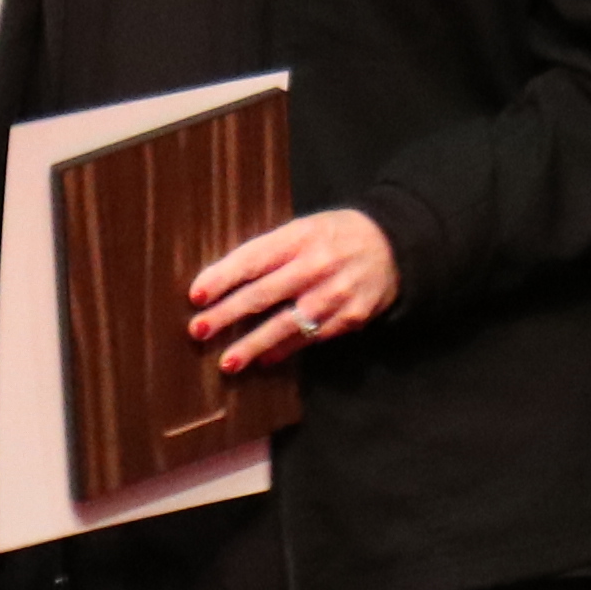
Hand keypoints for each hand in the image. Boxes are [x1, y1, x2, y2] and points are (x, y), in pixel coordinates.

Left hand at [192, 211, 399, 373]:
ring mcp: (334, 295)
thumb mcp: (304, 228)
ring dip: (253, 345)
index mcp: (300, 237)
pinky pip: (310, 338)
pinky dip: (285, 350)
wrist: (394, 246)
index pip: (253, 259)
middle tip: (199, 330)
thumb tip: (226, 282)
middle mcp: (316, 266)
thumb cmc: (336, 236)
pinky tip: (265, 359)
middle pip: (263, 294)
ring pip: (286, 325)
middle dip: (227, 315)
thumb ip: (271, 251)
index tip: (196, 295)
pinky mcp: (349, 318)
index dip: (222, 277)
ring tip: (227, 361)